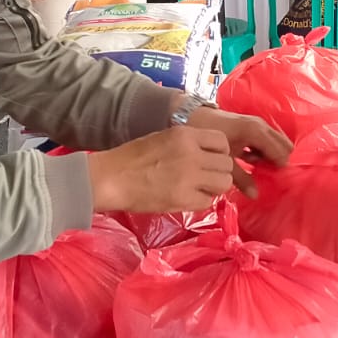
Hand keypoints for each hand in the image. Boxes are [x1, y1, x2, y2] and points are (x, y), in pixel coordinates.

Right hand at [86, 125, 238, 212]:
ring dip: (215, 187)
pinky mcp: (183, 199)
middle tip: (206, 177)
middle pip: (227, 164)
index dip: (220, 153)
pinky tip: (188, 198)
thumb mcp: (163, 138)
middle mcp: (192, 154)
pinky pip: (208, 201)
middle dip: (219, 172)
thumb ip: (189, 144)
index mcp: (185, 135)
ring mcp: (189, 178)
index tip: (211, 160)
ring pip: (224, 183)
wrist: (111, 179)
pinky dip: (202, 201)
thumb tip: (209, 155)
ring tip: (200, 188)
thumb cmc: (132, 157)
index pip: (222, 142)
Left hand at [183, 106, 292, 196]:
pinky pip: (267, 141)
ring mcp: (258, 124)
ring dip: (272, 156)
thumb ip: (241, 178)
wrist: (194, 116)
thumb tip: (255, 195)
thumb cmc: (210, 138)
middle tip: (272, 177)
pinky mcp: (253, 126)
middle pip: (283, 145)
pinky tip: (254, 163)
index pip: (280, 152)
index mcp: (257, 132)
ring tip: (261, 171)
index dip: (281, 168)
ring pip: (275, 143)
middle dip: (280, 161)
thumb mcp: (226, 161)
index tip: (279, 182)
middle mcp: (262, 126)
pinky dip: (265, 152)